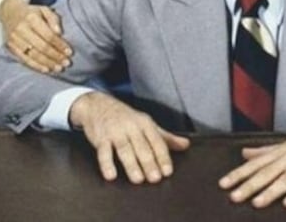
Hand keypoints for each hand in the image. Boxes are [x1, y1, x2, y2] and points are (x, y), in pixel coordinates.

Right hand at [0, 0, 71, 72]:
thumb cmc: (32, 12)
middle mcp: (21, 29)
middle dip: (56, 56)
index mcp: (31, 18)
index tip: (70, 52)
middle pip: (41, 47)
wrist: (9, 12)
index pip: (48, 35)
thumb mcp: (44, 9)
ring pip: (33, 55)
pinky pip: (24, 59)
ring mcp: (15, 40)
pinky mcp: (11, 47)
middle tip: (67, 63)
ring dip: (48, 63)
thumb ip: (53, 19)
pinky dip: (36, 66)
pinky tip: (46, 69)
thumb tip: (59, 33)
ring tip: (59, 68)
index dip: (59, 45)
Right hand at [69, 91, 189, 183]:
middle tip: (155, 178)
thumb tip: (186, 145)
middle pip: (142, 146)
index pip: (157, 141)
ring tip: (138, 179)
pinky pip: (104, 152)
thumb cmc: (126, 118)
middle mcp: (132, 126)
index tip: (168, 171)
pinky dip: (107, 164)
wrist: (99, 105)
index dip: (163, 157)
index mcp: (145, 123)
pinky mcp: (101, 138)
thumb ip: (166, 137)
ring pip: (125, 149)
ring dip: (132, 165)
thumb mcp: (147, 124)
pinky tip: (111, 175)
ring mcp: (116, 131)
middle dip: (149, 163)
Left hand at [218, 120, 285, 207]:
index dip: (239, 174)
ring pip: (284, 181)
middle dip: (249, 186)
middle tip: (233, 197)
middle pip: (266, 174)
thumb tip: (244, 153)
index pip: (256, 164)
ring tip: (257, 203)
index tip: (223, 184)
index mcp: (280, 152)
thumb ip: (264, 151)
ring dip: (270, 192)